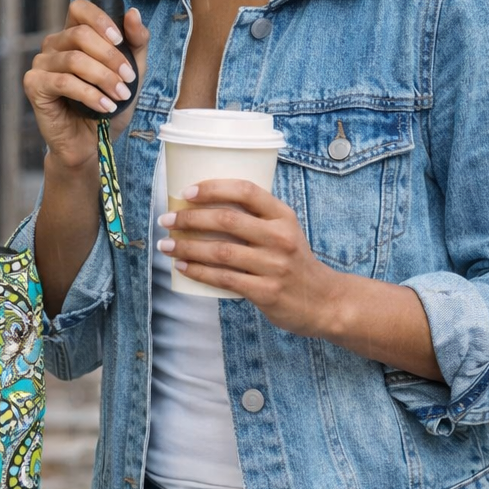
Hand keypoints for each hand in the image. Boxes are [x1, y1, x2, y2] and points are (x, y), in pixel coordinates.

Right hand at [24, 0, 150, 170]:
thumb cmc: (108, 105)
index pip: (80, 8)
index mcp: (73, 35)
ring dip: (104, 78)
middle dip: (110, 57)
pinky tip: (104, 107)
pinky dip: (89, 94)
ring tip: (121, 96)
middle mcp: (54, 45)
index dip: (100, 20)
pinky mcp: (34, 85)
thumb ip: (136, 42)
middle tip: (129, 78)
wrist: (91, 143)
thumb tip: (133, 13)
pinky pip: (63, 82)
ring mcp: (41, 64)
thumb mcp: (132, 72)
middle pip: (80, 34)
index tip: (120, 40)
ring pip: (75, 59)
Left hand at [156, 178, 346, 337]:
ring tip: (165, 245)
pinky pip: (224, 279)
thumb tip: (203, 205)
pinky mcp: (266, 292)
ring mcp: (274, 266)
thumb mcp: (284, 230)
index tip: (186, 192)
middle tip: (166, 220)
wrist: (323, 301)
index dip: (213, 188)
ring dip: (187, 247)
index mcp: (283, 215)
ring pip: (220, 252)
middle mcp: (280, 237)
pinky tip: (182, 267)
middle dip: (189, 218)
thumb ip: (254, 217)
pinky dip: (199, 272)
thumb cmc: (293, 260)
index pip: (246, 191)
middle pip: (227, 221)